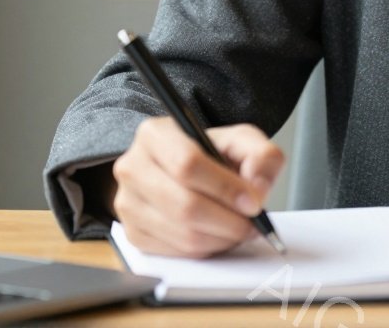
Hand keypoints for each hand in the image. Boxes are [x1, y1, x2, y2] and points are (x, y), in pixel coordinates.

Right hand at [110, 117, 284, 257]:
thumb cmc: (210, 155)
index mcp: (154, 135)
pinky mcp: (132, 233)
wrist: (185, 172)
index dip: (225, 188)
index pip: (187, 164)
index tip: (253, 202)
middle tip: (252, 224)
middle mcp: (132, 167)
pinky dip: (205, 250)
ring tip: (238, 228)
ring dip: (220, 238)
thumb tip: (257, 188)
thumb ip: (261, 155)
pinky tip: (216, 235)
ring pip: (182, 233)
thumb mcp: (241, 141)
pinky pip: (175, 252)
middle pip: (184, 205)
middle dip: (228, 221)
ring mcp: (127, 203)